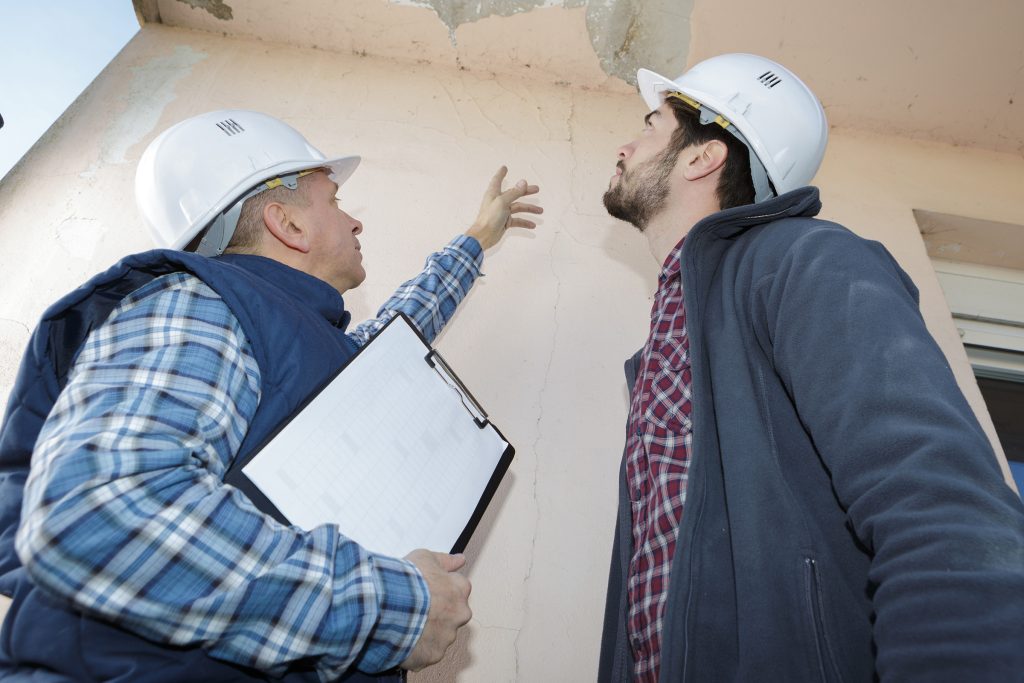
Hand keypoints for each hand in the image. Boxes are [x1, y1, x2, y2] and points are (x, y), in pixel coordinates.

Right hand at [401, 550, 471, 670]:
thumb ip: (445, 561)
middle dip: (437, 613)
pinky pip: (426, 653)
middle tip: (414, 609)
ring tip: (404, 624)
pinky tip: (401, 639)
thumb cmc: (407, 579)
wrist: (387, 605)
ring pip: (439, 635)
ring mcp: (447, 636)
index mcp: (460, 590)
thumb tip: (460, 559)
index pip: (457, 589)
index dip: (439, 589)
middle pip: (451, 615)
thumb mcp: (424, 558)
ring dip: (426, 632)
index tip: (425, 590)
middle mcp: (460, 614)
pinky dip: (416, 649)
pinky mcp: (433, 654)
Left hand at [466, 166, 541, 249]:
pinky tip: (532, 225)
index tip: (504, 168)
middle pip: (514, 193)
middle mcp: (498, 201)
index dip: (501, 174)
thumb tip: (523, 182)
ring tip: (540, 211)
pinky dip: (525, 222)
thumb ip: (514, 192)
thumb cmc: (489, 218)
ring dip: (529, 209)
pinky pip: (517, 220)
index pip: (497, 180)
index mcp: (494, 194)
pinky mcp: (505, 222)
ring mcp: (502, 212)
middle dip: (525, 191)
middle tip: (536, 189)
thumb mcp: (503, 202)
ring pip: (518, 208)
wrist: (484, 236)